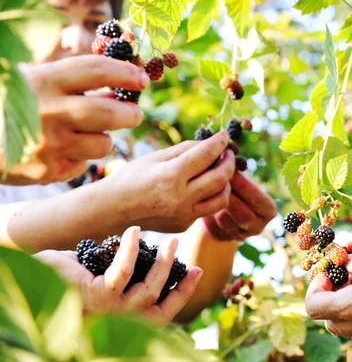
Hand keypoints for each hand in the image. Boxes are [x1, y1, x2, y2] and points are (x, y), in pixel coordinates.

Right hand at [5, 55, 148, 184]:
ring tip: (86, 133)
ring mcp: (48, 145)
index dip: (125, 73)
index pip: (97, 70)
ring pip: (103, 143)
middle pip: (110, 114)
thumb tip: (119, 85)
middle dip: (131, 114)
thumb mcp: (32, 80)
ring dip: (103, 138)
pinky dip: (81, 157)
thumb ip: (72, 80)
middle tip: (134, 114)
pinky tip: (63, 150)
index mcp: (43, 81)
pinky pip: (83, 164)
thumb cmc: (9, 104)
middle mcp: (47, 112)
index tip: (142, 78)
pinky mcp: (47, 172)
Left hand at [34, 227, 203, 324]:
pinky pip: (123, 272)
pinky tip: (134, 232)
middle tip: (178, 246)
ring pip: (148, 290)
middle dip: (176, 276)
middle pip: (159, 303)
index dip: (183, 293)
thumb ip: (129, 274)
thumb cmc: (69, 279)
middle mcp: (120, 320)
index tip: (197, 271)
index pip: (162, 313)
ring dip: (162, 264)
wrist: (35, 276)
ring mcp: (110, 310)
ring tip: (169, 241)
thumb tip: (155, 255)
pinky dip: (130, 250)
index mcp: (124, 318)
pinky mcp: (97, 294)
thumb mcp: (105, 277)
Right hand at [109, 132, 234, 232]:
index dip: (219, 143)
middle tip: (228, 154)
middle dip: (229, 162)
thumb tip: (211, 143)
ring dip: (227, 183)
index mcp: (170, 175)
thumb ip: (185, 150)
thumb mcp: (155, 157)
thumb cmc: (132, 178)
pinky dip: (211, 196)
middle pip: (220, 178)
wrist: (112, 210)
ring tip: (221, 171)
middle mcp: (179, 198)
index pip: (206, 155)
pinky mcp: (184, 225)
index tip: (224, 136)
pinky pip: (207, 209)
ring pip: (222, 199)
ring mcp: (183, 215)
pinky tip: (204, 186)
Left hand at [202, 172, 276, 240]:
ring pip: (226, 222)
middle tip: (214, 180)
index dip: (245, 186)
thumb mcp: (239, 179)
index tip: (230, 172)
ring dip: (215, 205)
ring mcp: (239, 236)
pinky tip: (201, 202)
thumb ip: (238, 172)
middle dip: (228, 197)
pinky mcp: (221, 238)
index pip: (259, 200)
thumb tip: (230, 158)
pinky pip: (213, 228)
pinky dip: (207, 215)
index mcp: (268, 210)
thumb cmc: (232, 184)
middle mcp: (257, 226)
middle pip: (244, 215)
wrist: (216, 202)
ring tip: (205, 189)